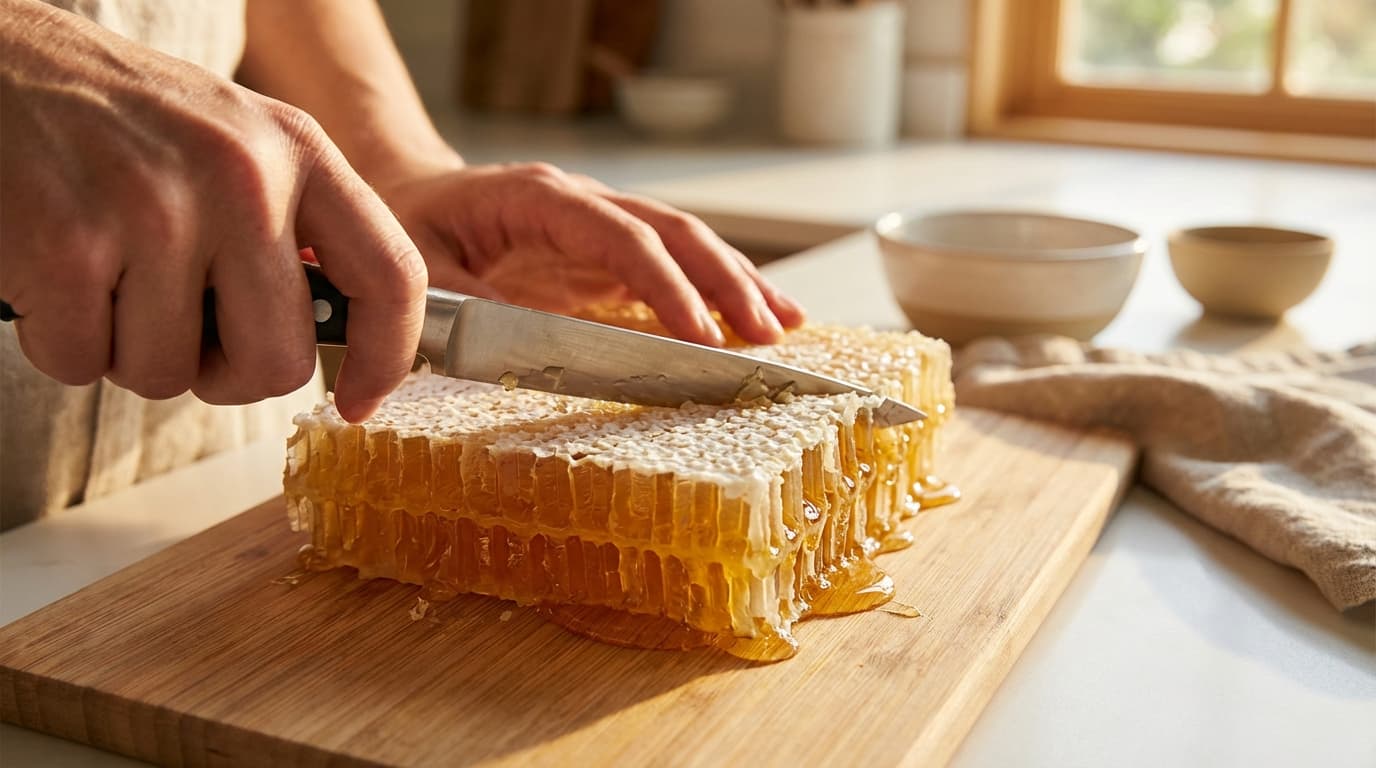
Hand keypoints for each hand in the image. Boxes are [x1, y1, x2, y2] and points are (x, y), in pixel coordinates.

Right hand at [0, 0, 425, 421]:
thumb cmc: (121, 122)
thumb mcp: (239, 142)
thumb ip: (298, 227)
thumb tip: (344, 333)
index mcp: (298, 150)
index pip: (391, 275)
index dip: (386, 357)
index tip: (359, 398)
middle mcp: (241, 177)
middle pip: (276, 363)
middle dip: (225, 373)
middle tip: (184, 327)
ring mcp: (153, 210)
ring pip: (170, 375)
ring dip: (129, 350)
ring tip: (107, 275)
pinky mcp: (66, 246)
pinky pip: (82, 364)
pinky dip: (60, 340)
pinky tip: (54, 274)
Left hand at [375, 162, 805, 345]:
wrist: (411, 198)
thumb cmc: (412, 228)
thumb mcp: (416, 265)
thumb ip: (456, 303)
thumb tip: (506, 342)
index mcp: (538, 199)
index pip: (620, 238)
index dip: (665, 286)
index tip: (699, 335)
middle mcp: (582, 203)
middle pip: (672, 232)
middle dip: (723, 283)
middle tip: (762, 337)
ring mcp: (601, 225)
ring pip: (686, 243)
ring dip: (737, 283)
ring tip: (785, 325)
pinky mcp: (608, 253)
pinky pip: (674, 266)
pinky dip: (718, 291)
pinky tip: (757, 315)